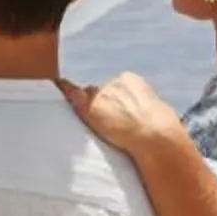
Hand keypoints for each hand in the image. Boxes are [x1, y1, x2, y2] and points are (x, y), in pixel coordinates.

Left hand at [54, 72, 191, 157]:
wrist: (155, 136)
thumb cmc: (161, 128)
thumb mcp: (155, 108)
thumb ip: (141, 104)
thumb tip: (143, 110)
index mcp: (131, 80)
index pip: (114, 85)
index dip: (115, 101)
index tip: (120, 112)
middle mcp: (112, 83)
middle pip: (99, 91)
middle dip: (103, 105)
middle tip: (115, 124)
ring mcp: (100, 94)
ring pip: (88, 99)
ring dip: (92, 110)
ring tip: (107, 128)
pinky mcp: (90, 107)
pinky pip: (72, 94)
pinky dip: (64, 90)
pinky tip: (55, 83)